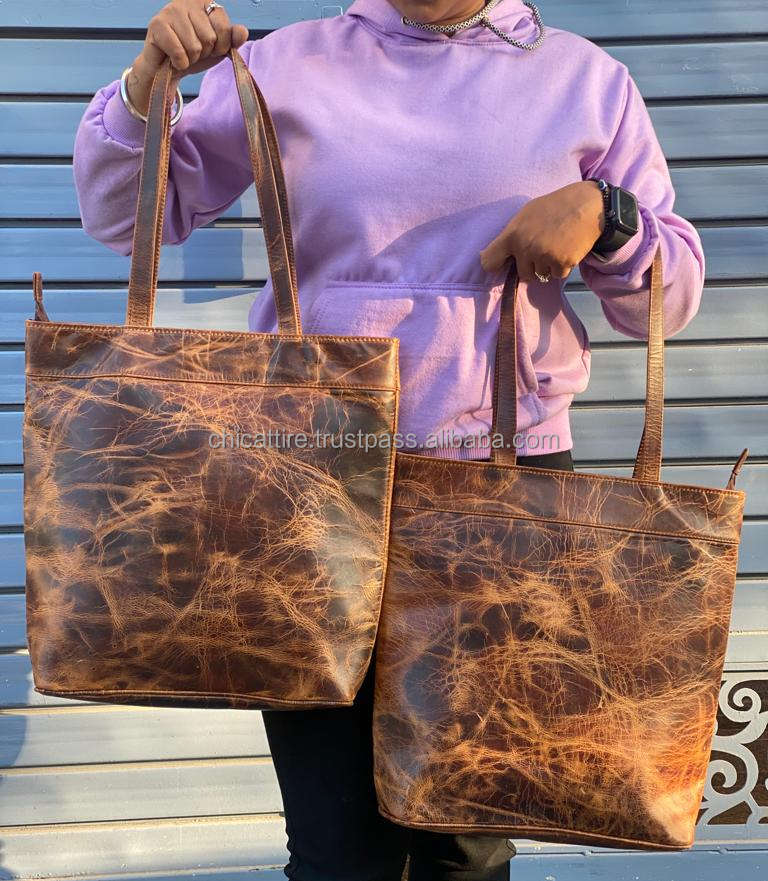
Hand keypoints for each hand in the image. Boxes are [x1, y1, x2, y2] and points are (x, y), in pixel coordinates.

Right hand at [128, 1, 248, 116]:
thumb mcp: (218, 48)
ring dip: (190, 59)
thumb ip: (233, 39)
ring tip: (182, 53)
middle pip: (210, 38)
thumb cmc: (192, 55)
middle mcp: (188, 1)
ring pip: (194, 46)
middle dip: (203, 53)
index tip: (208, 47)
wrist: (166, 70)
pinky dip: (179, 63)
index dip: (219, 46)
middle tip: (192, 52)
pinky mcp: (157, 24)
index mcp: (206, 3)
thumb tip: (242, 32)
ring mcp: (171, 10)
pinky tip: (172, 58)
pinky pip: (180, 52)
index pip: (224, 28)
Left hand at [479, 181, 604, 282]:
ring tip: (557, 245)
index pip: (489, 262)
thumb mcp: (527, 214)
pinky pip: (557, 275)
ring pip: (541, 275)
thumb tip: (498, 254)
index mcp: (512, 235)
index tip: (502, 265)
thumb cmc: (555, 207)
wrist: (587, 206)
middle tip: (543, 249)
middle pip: (522, 274)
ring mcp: (543, 257)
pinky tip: (567, 248)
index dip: (495, 265)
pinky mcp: (561, 263)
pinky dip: (562, 266)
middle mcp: (525, 248)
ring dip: (548, 266)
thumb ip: (513, 235)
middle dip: (532, 267)